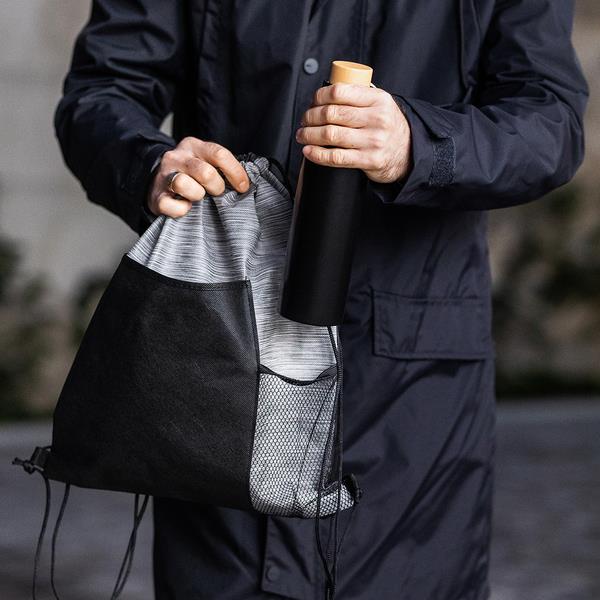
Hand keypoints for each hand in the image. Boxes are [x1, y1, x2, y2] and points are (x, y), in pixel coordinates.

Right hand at [146, 137, 250, 217]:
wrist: (157, 182)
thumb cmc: (191, 175)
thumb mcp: (205, 162)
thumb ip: (221, 167)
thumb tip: (245, 183)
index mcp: (193, 146)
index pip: (219, 154)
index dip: (235, 173)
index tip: (243, 187)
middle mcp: (177, 157)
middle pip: (205, 172)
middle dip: (217, 187)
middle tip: (216, 192)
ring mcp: (164, 175)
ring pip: (185, 184)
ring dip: (197, 196)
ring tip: (197, 197)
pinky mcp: (156, 196)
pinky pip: (173, 206)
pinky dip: (182, 210)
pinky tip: (185, 207)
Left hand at [295, 82, 411, 183]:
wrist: (408, 152)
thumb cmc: (387, 127)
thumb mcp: (379, 104)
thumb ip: (358, 97)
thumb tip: (324, 95)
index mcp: (378, 99)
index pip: (339, 92)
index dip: (318, 97)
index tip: (312, 103)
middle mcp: (377, 118)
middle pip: (331, 114)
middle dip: (310, 117)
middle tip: (304, 121)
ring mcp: (373, 141)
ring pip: (331, 134)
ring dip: (309, 135)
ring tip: (302, 135)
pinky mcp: (369, 160)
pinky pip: (336, 157)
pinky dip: (317, 154)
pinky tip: (308, 151)